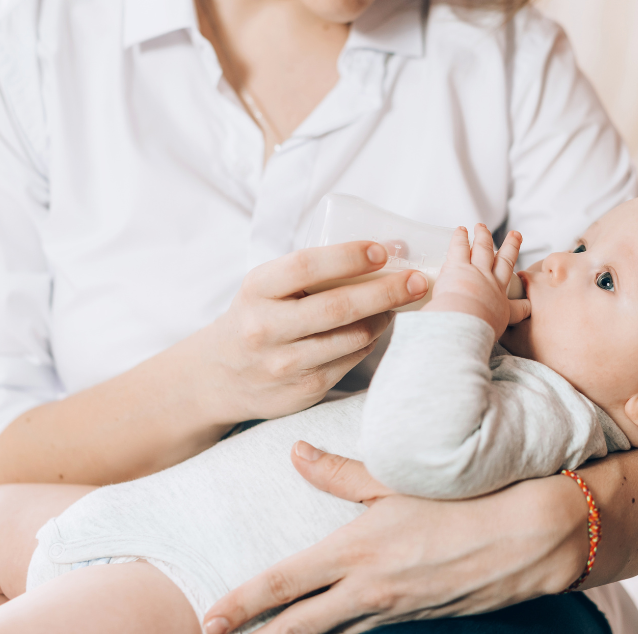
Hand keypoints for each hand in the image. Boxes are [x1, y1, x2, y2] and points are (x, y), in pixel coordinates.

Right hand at [201, 242, 428, 421]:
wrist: (220, 376)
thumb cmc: (256, 317)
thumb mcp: (266, 288)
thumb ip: (312, 272)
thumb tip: (388, 248)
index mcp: (256, 290)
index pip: (305, 267)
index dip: (348, 257)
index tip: (382, 251)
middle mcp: (266, 328)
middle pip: (338, 307)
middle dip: (386, 290)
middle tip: (417, 280)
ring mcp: (285, 364)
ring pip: (351, 337)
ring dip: (383, 318)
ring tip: (398, 304)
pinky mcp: (303, 390)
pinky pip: (350, 361)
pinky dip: (369, 341)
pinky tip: (375, 330)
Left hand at [203, 446, 587, 633]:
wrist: (529, 538)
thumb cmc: (461, 500)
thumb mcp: (394, 480)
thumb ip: (338, 473)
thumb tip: (294, 453)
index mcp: (355, 555)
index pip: (283, 586)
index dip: (242, 604)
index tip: (208, 617)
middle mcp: (368, 592)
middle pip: (297, 627)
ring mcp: (393, 611)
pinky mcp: (416, 617)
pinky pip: (365, 630)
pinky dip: (339, 632)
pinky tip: (330, 625)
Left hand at [423, 225, 529, 337]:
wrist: (466, 323)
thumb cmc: (474, 334)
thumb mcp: (493, 339)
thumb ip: (494, 342)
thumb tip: (497, 357)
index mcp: (502, 306)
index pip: (517, 303)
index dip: (521, 296)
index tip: (525, 291)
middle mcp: (493, 286)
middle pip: (504, 262)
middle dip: (510, 248)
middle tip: (515, 236)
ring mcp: (477, 273)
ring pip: (483, 250)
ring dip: (483, 237)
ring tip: (481, 227)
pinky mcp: (459, 266)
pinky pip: (461, 247)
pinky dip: (461, 237)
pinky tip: (460, 230)